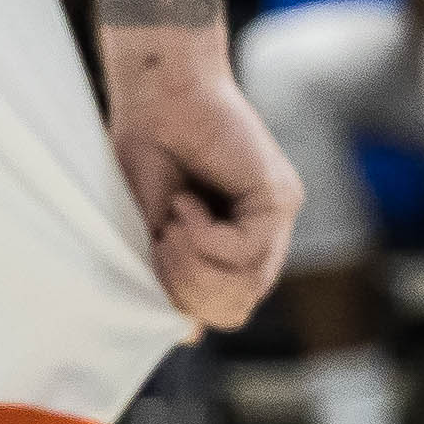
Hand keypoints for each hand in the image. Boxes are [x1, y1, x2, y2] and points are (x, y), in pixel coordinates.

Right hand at [102, 28, 299, 329]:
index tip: (152, 259)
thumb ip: (171, 271)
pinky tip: (185, 204)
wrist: (158, 87)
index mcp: (232, 242)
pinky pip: (243, 252)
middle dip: (185, 286)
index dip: (185, 302)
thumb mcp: (149, 223)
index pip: (227, 306)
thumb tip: (186, 336)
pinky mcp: (278, 199)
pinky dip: (202, 238)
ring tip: (169, 222)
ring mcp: (276, 219)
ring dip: (191, 262)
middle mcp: (263, 235)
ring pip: (245, 286)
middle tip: (159, 241)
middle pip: (236, 307)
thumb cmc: (145, 144)